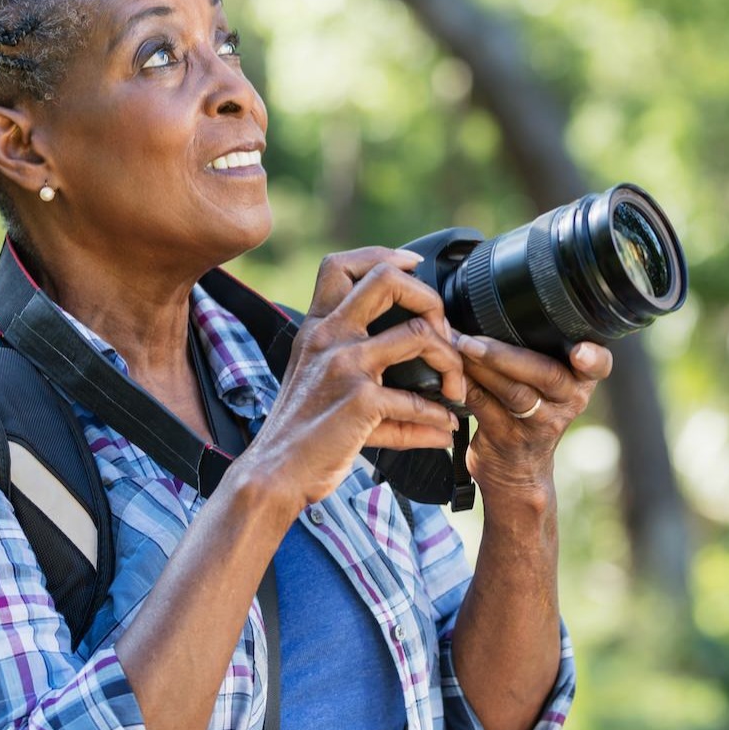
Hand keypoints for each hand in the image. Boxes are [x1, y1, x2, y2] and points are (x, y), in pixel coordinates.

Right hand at [239, 248, 467, 511]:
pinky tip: (442, 428)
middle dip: (430, 299)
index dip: (384, 257)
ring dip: (450, 361)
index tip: (416, 268)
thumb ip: (370, 375)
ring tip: (454, 388)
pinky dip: (436, 415)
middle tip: (444, 334)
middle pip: (386, 279)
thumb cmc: (300, 432)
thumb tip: (427, 389)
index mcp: (316, 328)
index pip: (340, 265)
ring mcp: (344, 365)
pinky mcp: (359, 400)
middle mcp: (328, 337)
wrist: (274, 472)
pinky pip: (417, 399)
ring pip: (419, 333)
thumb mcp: (320, 385)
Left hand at [455, 334, 613, 505]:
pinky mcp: (507, 438)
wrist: (518, 474)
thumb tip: (494, 302)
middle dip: (506, 354)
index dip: (593, 358)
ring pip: (513, 391)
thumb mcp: (550, 385)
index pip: (598, 366)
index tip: (582, 352)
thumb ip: (538, 350)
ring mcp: (539, 424)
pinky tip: (450, 370)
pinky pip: (484, 406)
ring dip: (481, 367)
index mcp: (580, 382)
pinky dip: (464, 384)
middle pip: (546, 374)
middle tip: (473, 339)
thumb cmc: (531, 414)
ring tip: (457, 346)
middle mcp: (566, 403)